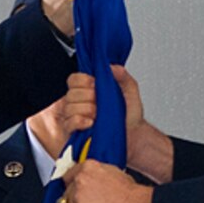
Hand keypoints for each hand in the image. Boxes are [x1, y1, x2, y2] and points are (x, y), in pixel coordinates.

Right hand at [56, 65, 170, 180]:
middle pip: (70, 93)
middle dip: (87, 96)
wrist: (134, 136)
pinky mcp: (75, 132)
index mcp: (89, 90)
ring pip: (69, 108)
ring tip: (99, 114)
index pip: (74, 79)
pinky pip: (69, 123)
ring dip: (86, 109)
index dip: (83, 80)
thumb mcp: (130, 90)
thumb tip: (110, 66)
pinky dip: (79, 121)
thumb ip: (122, 75)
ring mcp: (76, 117)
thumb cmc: (130, 115)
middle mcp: (80, 102)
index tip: (95, 84)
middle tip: (100, 102)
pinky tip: (91, 122)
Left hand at [62, 159, 155, 202]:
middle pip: (66, 195)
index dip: (71, 188)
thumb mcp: (115, 174)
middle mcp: (81, 180)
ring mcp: (79, 198)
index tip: (72, 194)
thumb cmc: (134, 196)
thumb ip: (97, 177)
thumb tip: (92, 184)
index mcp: (88, 167)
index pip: (68, 177)